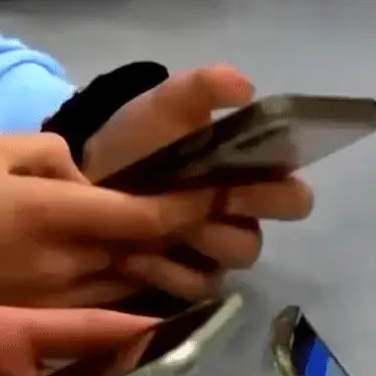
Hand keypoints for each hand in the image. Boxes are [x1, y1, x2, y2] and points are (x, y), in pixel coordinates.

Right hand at [0, 133, 217, 306]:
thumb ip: (53, 153)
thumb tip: (90, 176)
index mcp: (55, 214)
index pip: (146, 215)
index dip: (192, 205)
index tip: (219, 189)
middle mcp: (70, 261)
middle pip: (153, 251)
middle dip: (193, 233)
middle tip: (223, 211)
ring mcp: (65, 295)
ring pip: (140, 279)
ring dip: (174, 260)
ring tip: (201, 236)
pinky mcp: (55, 316)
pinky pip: (115, 299)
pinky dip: (141, 281)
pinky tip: (155, 265)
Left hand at [81, 65, 313, 297]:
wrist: (83, 178)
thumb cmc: (138, 141)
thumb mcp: (165, 107)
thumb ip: (202, 89)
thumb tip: (244, 87)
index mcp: (250, 178)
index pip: (293, 196)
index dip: (280, 193)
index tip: (244, 178)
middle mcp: (243, 218)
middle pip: (262, 238)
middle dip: (243, 216)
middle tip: (208, 202)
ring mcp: (216, 253)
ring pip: (237, 257)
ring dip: (204, 240)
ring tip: (161, 226)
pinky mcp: (186, 281)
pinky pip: (197, 288)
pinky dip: (168, 273)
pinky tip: (135, 255)